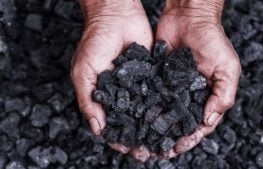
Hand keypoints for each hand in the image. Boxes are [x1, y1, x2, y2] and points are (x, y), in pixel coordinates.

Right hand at [71, 0, 152, 160]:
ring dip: (153, 127)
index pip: (111, 124)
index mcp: (104, 97)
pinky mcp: (153, 76)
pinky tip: (171, 118)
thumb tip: (97, 130)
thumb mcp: (84, 73)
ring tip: (162, 142)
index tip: (129, 149)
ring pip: (147, 112)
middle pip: (132, 122)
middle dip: (139, 138)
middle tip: (149, 152)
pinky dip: (164, 107)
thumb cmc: (95, 42)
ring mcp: (138, 86)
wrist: (116, 16)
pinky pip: (159, 94)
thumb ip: (88, 101)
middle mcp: (122, 94)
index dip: (118, 139)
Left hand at [156, 0, 240, 157]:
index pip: (199, 124)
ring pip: (163, 113)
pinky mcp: (158, 78)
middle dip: (170, 138)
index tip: (178, 148)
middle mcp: (189, 95)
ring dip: (156, 128)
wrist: (190, 17)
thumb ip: (222, 96)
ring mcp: (172, 87)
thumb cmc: (213, 40)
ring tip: (146, 141)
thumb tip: (208, 121)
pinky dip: (145, 109)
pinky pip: (151, 96)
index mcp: (207, 96)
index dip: (190, 138)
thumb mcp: (227, 68)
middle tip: (159, 151)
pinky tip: (138, 119)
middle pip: (179, 123)